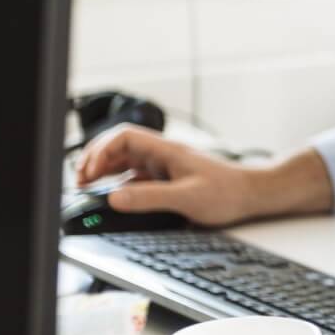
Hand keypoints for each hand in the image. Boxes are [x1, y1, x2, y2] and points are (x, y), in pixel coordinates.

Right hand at [73, 125, 263, 227]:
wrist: (254, 195)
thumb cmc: (228, 192)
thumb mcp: (187, 197)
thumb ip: (150, 197)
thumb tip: (114, 198)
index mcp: (166, 150)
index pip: (124, 137)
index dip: (101, 150)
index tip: (89, 172)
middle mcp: (162, 154)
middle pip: (119, 146)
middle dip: (96, 159)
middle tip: (80, 180)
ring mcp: (164, 166)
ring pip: (125, 161)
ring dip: (104, 170)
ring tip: (88, 187)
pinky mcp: (168, 178)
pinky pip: (135, 176)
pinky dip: (119, 182)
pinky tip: (113, 195)